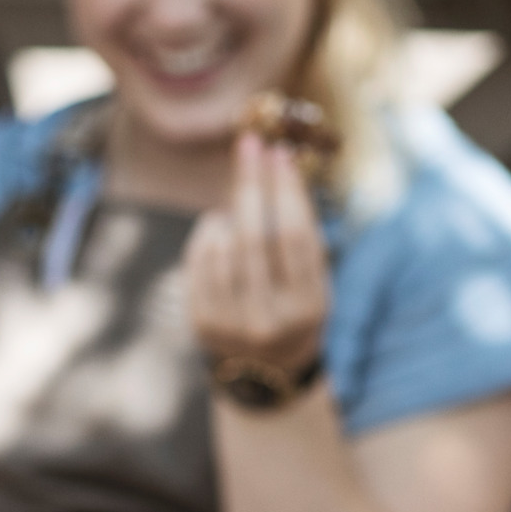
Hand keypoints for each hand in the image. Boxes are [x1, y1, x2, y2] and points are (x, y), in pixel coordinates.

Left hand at [187, 133, 328, 377]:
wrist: (268, 367)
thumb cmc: (295, 303)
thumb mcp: (313, 278)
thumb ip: (300, 232)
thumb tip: (277, 163)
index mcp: (309, 307)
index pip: (294, 236)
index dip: (285, 191)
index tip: (279, 152)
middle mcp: (270, 320)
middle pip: (254, 237)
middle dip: (251, 184)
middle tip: (249, 144)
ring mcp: (231, 325)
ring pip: (223, 246)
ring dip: (227, 213)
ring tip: (235, 211)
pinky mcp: (200, 324)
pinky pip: (197, 261)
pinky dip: (206, 235)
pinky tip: (217, 230)